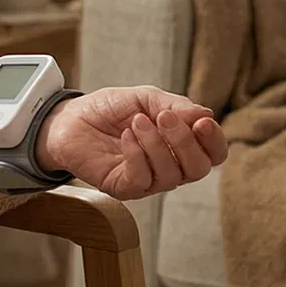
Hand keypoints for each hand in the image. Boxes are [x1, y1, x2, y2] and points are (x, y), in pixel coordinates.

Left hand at [35, 86, 226, 200]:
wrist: (70, 118)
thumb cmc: (110, 110)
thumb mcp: (145, 98)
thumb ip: (175, 106)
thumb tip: (206, 115)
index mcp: (180, 146)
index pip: (214, 154)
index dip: (214, 141)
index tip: (202, 122)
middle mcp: (169, 167)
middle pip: (198, 168)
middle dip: (185, 141)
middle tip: (164, 117)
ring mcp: (147, 181)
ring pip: (171, 175)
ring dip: (156, 144)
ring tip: (138, 121)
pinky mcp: (123, 188)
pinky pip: (142, 179)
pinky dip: (137, 155)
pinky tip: (126, 137)